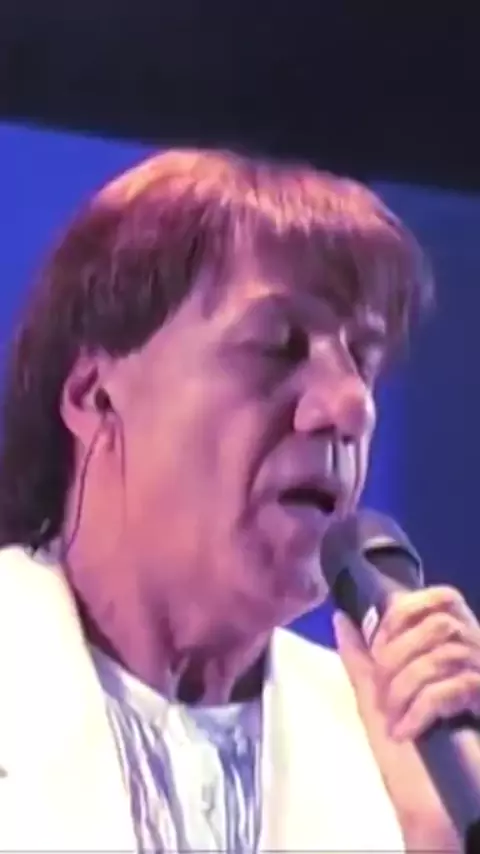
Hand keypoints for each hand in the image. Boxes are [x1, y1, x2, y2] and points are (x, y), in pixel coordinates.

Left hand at [333, 585, 479, 851]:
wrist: (431, 810)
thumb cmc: (406, 755)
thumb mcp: (377, 698)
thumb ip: (360, 655)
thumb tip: (340, 616)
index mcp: (452, 646)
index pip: (443, 597)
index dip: (406, 613)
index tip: (378, 644)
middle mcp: (476, 655)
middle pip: (438, 625)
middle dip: (397, 657)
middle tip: (383, 693)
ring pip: (442, 656)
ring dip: (404, 689)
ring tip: (394, 720)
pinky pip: (451, 689)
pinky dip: (419, 710)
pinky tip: (407, 732)